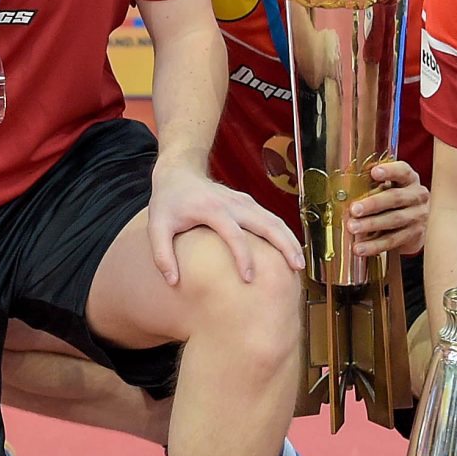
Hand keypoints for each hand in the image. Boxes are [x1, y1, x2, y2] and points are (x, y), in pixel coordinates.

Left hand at [147, 166, 304, 284]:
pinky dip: (284, 234)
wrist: (180, 173)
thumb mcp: (156, 227)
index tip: (250, 279)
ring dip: (289, 240)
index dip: (243, 257)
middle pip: (266, 223)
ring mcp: (244, 201)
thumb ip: (162, 255)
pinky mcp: (249, 203)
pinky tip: (291, 251)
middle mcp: (233, 203)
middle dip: (283, 246)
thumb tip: (173, 282)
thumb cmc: (167, 203)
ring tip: (299, 265)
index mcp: (212, 209)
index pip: (234, 234)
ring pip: (274, 220)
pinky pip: (271, 219)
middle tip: (295, 269)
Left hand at [348, 158, 429, 259]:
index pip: (402, 171)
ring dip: (371, 224)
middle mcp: (417, 196)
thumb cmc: (395, 201)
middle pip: (395, 198)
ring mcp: (418, 216)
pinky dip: (374, 245)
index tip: (374, 172)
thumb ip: (372, 186)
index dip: (389, 171)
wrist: (417, 223)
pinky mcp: (414, 235)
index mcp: (409, 180)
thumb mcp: (388, 188)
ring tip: (353, 228)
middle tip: (354, 209)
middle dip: (373, 204)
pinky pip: (392, 241)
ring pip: (394, 220)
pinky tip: (360, 248)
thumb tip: (345, 191)